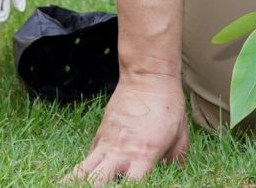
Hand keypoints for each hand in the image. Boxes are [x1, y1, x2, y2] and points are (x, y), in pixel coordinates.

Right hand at [68, 73, 187, 184]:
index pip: (132, 186)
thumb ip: (176, 159)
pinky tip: (80, 179)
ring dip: (75, 181)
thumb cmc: (168, 106)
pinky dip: (83, 171)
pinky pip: (88, 159)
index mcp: (144, 155)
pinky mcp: (99, 135)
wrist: (148, 78)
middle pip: (97, 182)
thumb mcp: (180, 134)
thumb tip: (173, 173)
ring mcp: (106, 144)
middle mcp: (121, 153)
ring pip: (82, 171)